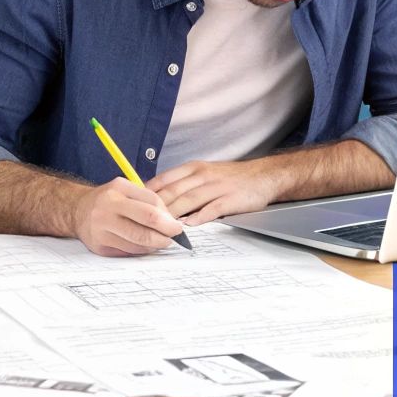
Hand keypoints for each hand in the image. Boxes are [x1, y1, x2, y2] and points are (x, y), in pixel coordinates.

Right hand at [72, 179, 184, 256]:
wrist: (77, 210)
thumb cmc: (109, 200)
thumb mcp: (126, 189)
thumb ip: (148, 200)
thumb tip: (171, 220)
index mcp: (117, 190)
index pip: (151, 206)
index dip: (168, 218)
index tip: (177, 225)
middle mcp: (107, 209)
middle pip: (145, 225)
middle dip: (165, 233)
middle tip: (175, 236)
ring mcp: (101, 229)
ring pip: (137, 242)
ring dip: (155, 245)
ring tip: (162, 241)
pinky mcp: (99, 246)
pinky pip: (128, 251)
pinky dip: (141, 250)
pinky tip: (146, 246)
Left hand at [147, 159, 280, 226]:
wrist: (262, 176)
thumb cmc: (230, 178)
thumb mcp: (204, 172)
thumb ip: (183, 184)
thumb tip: (157, 198)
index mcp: (193, 168)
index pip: (163, 180)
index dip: (147, 194)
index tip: (134, 206)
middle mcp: (202, 175)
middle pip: (172, 192)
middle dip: (155, 208)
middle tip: (141, 222)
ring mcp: (216, 187)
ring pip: (188, 200)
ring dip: (172, 215)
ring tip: (159, 228)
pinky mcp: (230, 199)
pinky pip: (211, 209)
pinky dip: (198, 217)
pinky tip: (188, 226)